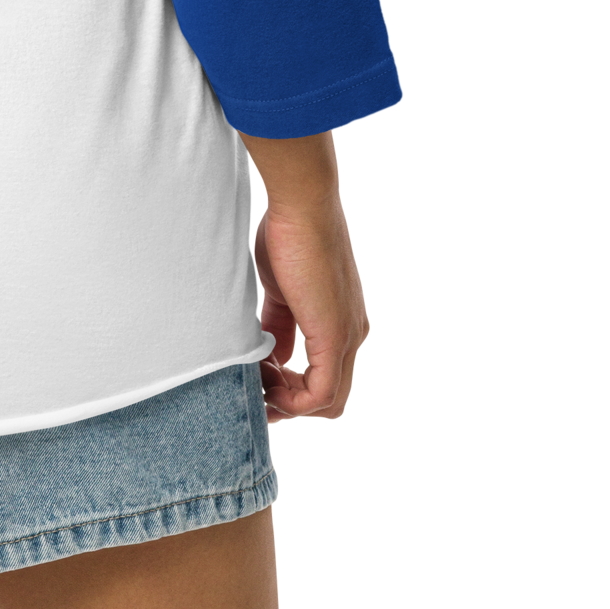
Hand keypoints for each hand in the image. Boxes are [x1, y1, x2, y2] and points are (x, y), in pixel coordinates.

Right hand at [254, 195, 369, 423]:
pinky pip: (321, 392)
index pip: (325, 376)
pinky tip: (265, 384)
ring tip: (256, 388)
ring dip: (288, 404)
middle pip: (331, 397)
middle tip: (256, 394)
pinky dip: (293, 400)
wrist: (302, 204)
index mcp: (343, 320)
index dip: (291, 388)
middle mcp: (353, 334)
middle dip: (291, 403)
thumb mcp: (280, 286)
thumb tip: (270, 350)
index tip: (258, 381)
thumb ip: (279, 321)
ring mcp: (347, 337)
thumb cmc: (288, 231)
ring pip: (328, 401)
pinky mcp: (334, 337)